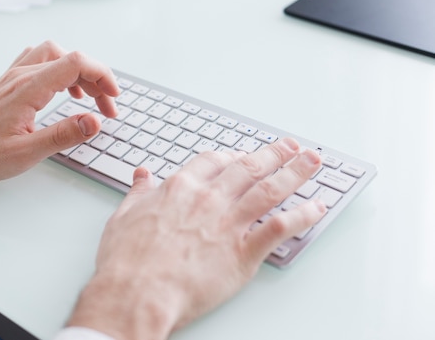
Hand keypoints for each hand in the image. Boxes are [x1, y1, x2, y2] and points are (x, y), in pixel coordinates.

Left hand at [0, 41, 119, 180]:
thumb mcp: (26, 153)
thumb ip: (63, 136)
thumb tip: (93, 122)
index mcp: (28, 89)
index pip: (75, 63)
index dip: (102, 74)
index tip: (113, 97)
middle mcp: (21, 75)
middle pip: (70, 58)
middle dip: (95, 78)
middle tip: (107, 106)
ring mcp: (13, 75)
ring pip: (55, 55)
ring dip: (78, 72)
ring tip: (89, 97)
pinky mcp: (9, 81)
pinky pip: (40, 61)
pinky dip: (60, 70)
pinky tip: (65, 91)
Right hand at [66, 138, 326, 339]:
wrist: (137, 292)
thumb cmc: (126, 260)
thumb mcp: (124, 216)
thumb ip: (138, 193)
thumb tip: (141, 176)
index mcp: (181, 186)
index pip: (215, 161)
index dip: (234, 156)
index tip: (244, 155)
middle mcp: (209, 198)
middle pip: (249, 167)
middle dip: (274, 154)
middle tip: (291, 146)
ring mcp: (228, 223)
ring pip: (270, 189)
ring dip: (295, 172)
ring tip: (312, 162)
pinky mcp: (242, 252)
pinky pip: (279, 227)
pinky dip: (302, 215)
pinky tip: (315, 207)